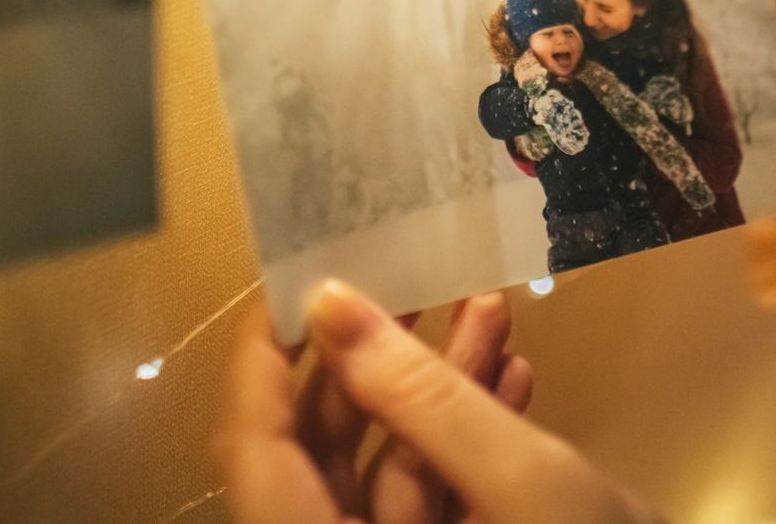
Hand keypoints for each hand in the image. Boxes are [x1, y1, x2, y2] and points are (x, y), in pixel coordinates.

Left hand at [215, 280, 658, 523]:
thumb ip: (419, 393)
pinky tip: (514, 380)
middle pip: (319, 459)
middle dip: (372, 360)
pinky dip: (465, 444)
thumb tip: (327, 302)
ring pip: (386, 474)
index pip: (253, 454)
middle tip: (410, 276)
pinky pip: (429, 507)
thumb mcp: (522, 482)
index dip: (261, 362)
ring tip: (490, 308)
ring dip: (438, 390)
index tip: (294, 274)